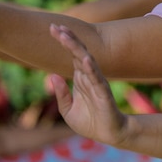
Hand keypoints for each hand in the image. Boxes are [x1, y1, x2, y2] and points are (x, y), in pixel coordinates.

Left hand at [47, 24, 127, 146]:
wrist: (108, 135)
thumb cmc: (90, 122)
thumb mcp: (68, 110)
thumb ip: (61, 93)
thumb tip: (53, 76)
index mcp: (80, 78)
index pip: (72, 55)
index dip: (64, 41)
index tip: (53, 28)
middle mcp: (88, 76)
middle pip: (78, 52)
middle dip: (68, 39)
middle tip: (55, 26)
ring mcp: (96, 82)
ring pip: (86, 61)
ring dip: (76, 48)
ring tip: (65, 36)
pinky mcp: (103, 93)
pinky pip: (97, 78)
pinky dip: (92, 68)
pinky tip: (86, 59)